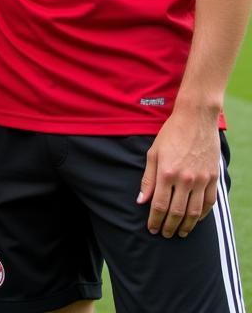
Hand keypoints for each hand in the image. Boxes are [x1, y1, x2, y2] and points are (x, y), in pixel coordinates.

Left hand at [137, 106, 219, 237]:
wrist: (195, 120)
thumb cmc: (170, 134)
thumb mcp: (153, 153)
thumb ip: (147, 178)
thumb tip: (141, 200)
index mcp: (166, 172)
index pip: (158, 205)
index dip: (154, 220)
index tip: (151, 229)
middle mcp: (184, 179)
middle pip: (177, 212)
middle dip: (169, 226)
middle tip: (164, 234)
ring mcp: (201, 180)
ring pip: (194, 212)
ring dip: (187, 226)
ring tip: (180, 232)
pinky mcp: (213, 178)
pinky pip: (209, 203)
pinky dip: (203, 215)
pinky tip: (196, 220)